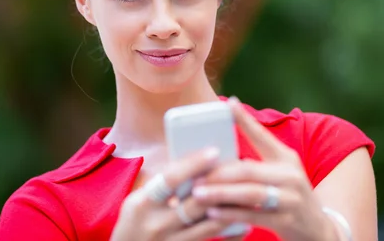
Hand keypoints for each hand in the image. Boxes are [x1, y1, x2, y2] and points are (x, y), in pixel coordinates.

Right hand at [110, 147, 237, 240]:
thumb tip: (196, 163)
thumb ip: (162, 186)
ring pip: (210, 226)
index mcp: (141, 204)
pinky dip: (229, 234)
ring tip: (248, 195)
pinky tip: (242, 224)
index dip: (193, 163)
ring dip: (231, 210)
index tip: (214, 151)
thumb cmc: (135, 224)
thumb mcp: (138, 202)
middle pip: (196, 203)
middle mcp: (155, 225)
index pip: (170, 178)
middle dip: (221, 186)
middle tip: (242, 172)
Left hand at [190, 97, 337, 240]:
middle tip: (194, 174)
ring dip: (221, 193)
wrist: (318, 229)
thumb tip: (217, 153)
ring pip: (250, 193)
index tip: (229, 104)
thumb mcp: (280, 174)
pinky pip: (255, 216)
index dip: (245, 120)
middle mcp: (290, 175)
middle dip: (219, 172)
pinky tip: (213, 213)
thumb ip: (256, 164)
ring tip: (198, 193)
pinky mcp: (288, 220)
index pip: (262, 136)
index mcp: (285, 158)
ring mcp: (291, 198)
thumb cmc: (288, 197)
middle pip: (249, 169)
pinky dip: (232, 214)